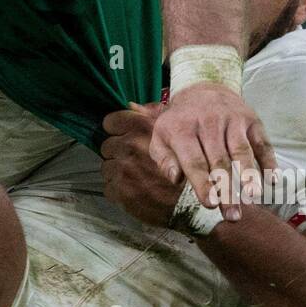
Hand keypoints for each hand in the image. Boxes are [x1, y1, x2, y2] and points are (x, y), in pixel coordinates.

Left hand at [101, 105, 182, 227]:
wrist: (198, 201)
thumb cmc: (189, 163)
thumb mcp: (175, 130)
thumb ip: (152, 115)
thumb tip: (132, 106)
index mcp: (141, 127)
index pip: (111, 122)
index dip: (117, 129)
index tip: (123, 136)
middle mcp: (130, 146)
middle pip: (107, 146)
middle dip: (118, 152)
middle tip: (134, 161)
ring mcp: (124, 170)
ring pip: (107, 167)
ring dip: (117, 172)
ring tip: (137, 177)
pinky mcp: (121, 192)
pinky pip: (109, 188)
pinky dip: (119, 191)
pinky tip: (136, 191)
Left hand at [146, 83, 275, 220]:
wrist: (203, 89)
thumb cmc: (180, 124)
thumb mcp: (162, 137)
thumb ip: (164, 160)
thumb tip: (175, 179)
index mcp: (183, 129)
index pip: (194, 160)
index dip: (203, 183)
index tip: (210, 204)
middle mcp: (209, 123)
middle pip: (219, 161)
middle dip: (227, 191)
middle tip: (232, 216)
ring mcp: (232, 120)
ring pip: (242, 151)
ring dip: (248, 177)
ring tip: (253, 198)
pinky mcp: (251, 120)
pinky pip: (262, 143)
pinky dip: (269, 162)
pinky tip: (273, 181)